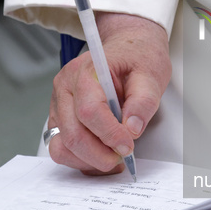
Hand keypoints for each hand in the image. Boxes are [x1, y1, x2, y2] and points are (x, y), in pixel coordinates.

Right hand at [47, 12, 170, 174]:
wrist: (128, 48)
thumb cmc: (138, 58)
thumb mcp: (151, 75)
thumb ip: (143, 102)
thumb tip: (132, 129)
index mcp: (86, 72)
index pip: (89, 111)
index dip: (109, 135)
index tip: (128, 146)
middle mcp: (65, 87)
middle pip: (72, 134)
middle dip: (99, 155)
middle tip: (123, 157)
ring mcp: (59, 103)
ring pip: (62, 146)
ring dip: (89, 161)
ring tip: (114, 159)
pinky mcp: (60, 117)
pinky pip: (61, 147)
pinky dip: (81, 158)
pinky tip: (101, 155)